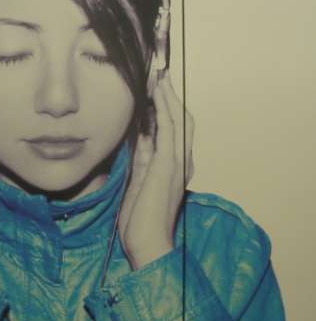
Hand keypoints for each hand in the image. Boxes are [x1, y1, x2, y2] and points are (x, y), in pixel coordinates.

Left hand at [118, 71, 194, 269]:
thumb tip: (140, 138)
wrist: (147, 244)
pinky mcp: (169, 164)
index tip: (153, 90)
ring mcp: (177, 162)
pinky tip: (158, 93)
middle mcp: (181, 162)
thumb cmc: (141, 220)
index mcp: (173, 167)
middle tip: (158, 75)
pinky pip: (169, 129)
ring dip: (168, 96)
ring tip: (159, 75)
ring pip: (178, 119)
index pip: (172, 130)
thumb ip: (143, 160)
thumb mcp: (139, 183)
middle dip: (170, 97)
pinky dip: (165, 108)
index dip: (166, 108)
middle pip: (180, 120)